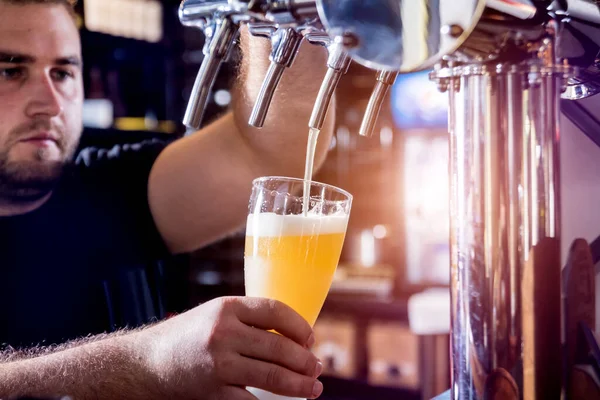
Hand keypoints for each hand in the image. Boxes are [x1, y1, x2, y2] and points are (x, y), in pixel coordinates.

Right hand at [136, 296, 323, 399]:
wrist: (147, 363)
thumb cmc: (188, 336)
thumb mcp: (215, 315)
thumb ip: (249, 320)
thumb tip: (293, 336)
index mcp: (227, 308)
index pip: (275, 310)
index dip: (299, 325)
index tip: (310, 338)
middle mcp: (223, 332)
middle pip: (279, 346)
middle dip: (305, 360)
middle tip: (317, 368)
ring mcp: (219, 363)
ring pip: (273, 376)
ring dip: (300, 384)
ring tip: (314, 388)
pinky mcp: (213, 391)